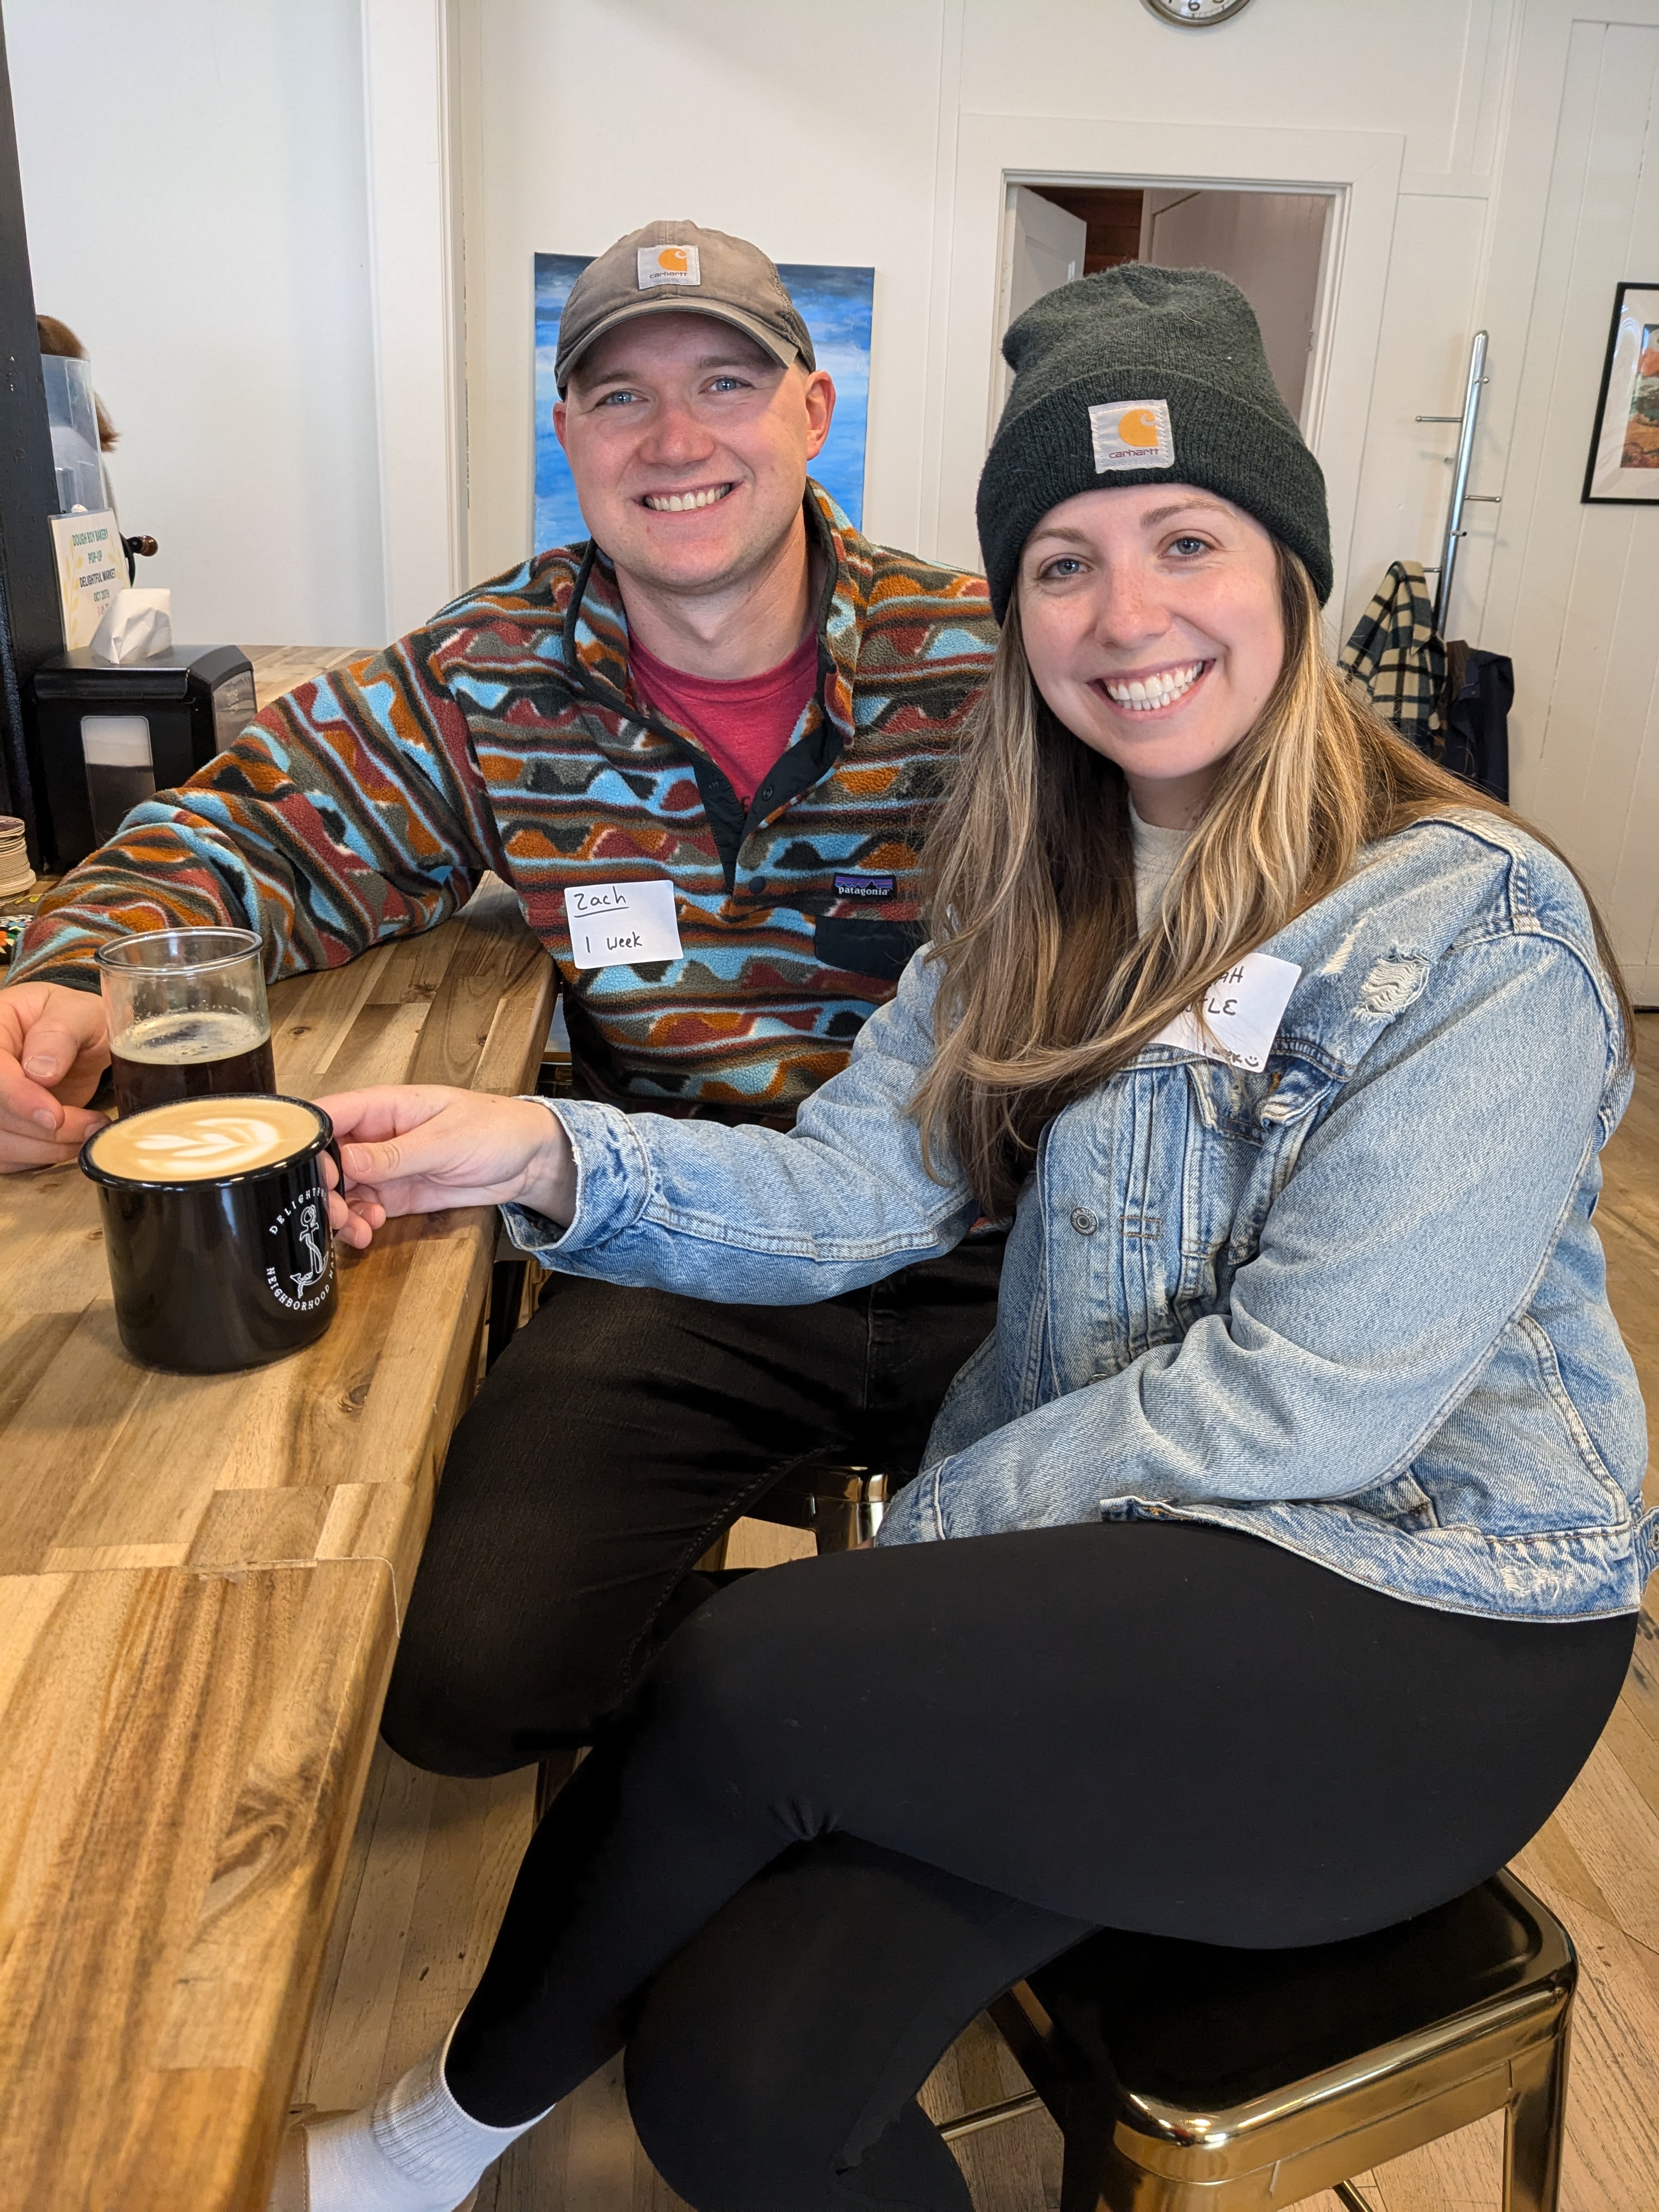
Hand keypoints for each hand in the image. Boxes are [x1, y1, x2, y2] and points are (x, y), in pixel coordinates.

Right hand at [0, 981, 110, 1168]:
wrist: (75, 1038)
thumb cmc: (75, 1020)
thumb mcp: (78, 1012)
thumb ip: (60, 1033)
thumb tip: (41, 1071)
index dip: (18, 1098)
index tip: (54, 1117)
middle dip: (45, 1130)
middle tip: (93, 1125)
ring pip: (0, 1142)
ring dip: (48, 1148)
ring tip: (91, 1131)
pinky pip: (7, 1157)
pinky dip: (41, 1157)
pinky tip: (71, 1141)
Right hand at [315, 1084, 576, 1249]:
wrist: (530, 1159)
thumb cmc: (495, 1129)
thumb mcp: (445, 1141)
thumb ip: (394, 1154)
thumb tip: (345, 1159)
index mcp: (383, 1106)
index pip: (327, 1116)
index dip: (308, 1144)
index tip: (312, 1174)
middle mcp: (376, 1135)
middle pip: (325, 1159)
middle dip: (322, 1188)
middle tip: (334, 1213)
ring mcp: (385, 1166)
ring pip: (340, 1188)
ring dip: (340, 1211)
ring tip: (357, 1228)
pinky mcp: (396, 1192)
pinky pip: (363, 1207)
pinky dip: (359, 1222)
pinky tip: (370, 1230)